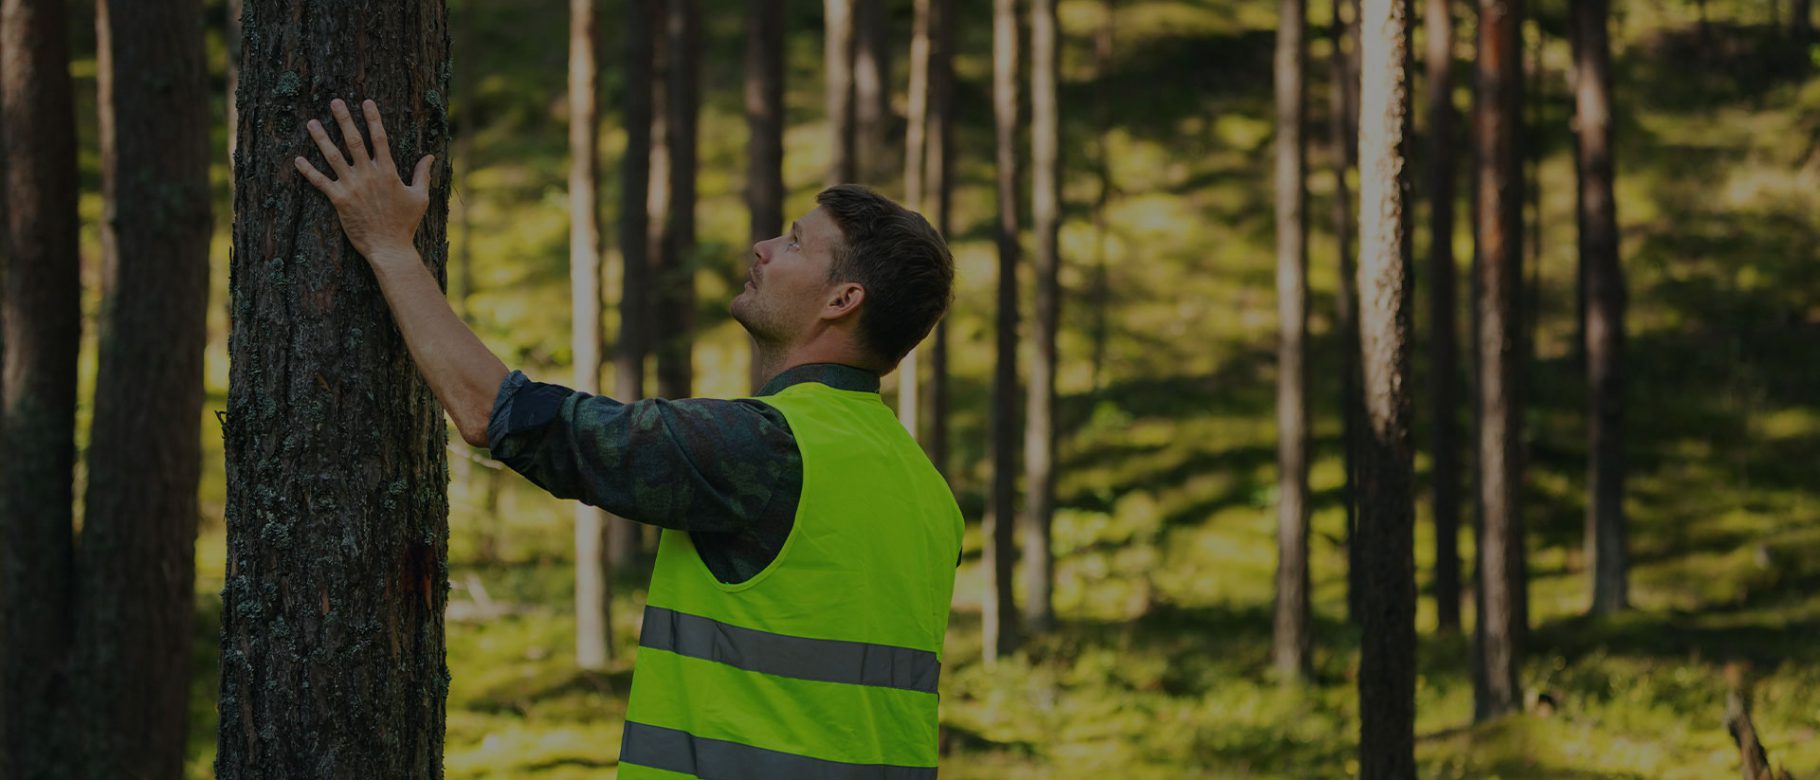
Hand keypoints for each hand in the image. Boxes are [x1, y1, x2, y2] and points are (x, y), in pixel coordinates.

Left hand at [294, 98, 433, 261]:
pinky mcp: (339, 200)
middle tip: (334, 102)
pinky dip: (308, 170)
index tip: (366, 102)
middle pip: (354, 141)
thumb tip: (430, 156)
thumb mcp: (420, 197)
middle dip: (344, 119)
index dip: (373, 118)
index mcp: (388, 172)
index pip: (380, 138)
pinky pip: (320, 182)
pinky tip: (298, 159)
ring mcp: (352, 186)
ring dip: (321, 138)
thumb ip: (422, 174)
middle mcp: (368, 175)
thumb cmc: (406, 224)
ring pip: (333, 157)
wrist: (389, 248)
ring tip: (311, 123)